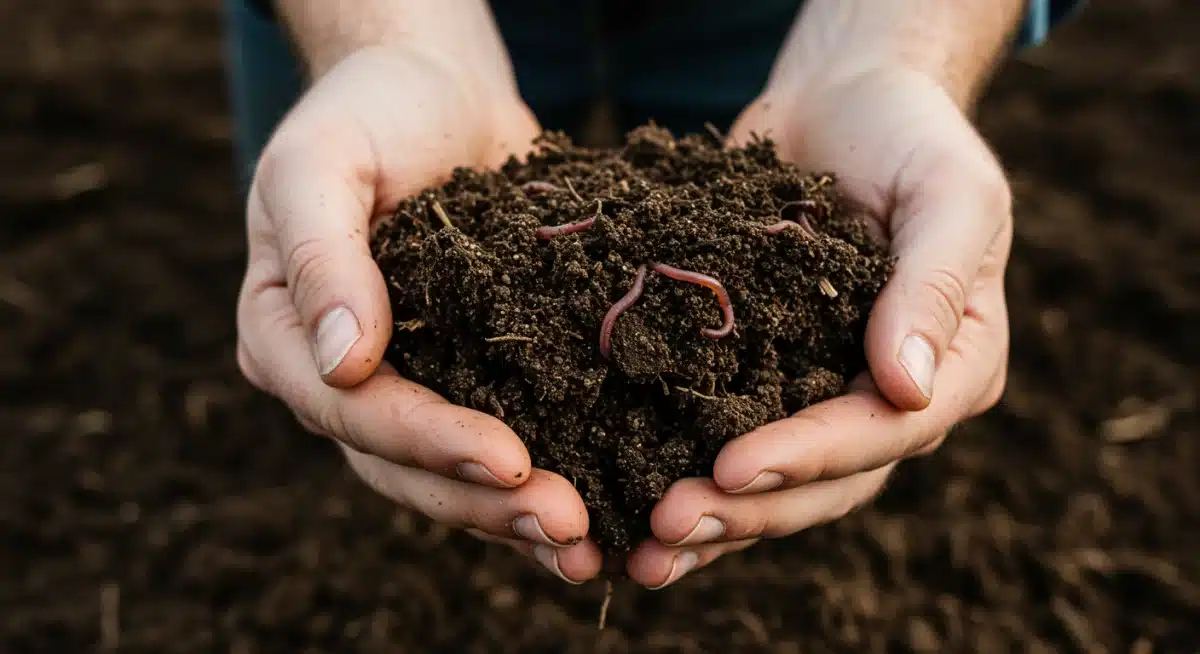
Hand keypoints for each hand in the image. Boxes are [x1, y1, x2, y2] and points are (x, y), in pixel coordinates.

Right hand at [235, 45, 601, 583]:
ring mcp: (405, 380)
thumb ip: (322, 254)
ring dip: (512, 514)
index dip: (429, 441)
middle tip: (568, 526)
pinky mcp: (467, 372)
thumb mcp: (324, 161)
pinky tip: (596, 512)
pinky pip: (496, 437)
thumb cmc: (372, 110)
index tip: (509, 460)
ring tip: (586, 545)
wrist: (435, 91)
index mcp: (284, 334)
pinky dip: (535, 480)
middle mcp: (338, 377)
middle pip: (402, 464)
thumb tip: (342, 362)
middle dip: (482, 500)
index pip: (353, 410)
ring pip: (447, 474)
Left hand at [626, 66, 1012, 587]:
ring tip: (641, 548)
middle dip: (746, 508)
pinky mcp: (760, 375)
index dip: (809, 456)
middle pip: (825, 482)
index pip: (884, 431)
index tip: (731, 467)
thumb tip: (909, 390)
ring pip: (773, 482)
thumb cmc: (907, 134)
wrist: (842, 100)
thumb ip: (934, 284)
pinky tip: (624, 504)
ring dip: (711, 519)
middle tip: (665, 525)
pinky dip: (681, 472)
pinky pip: (724, 437)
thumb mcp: (948, 193)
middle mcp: (888, 399)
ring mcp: (821, 393)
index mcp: (952, 365)